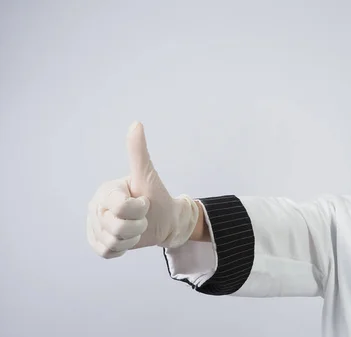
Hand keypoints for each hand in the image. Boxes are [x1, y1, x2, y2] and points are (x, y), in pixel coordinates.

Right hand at [86, 122, 199, 258]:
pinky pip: (107, 251)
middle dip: (138, 225)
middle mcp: (95, 208)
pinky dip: (123, 248)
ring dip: (132, 238)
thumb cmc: (157, 196)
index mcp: (105, 191)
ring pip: (113, 241)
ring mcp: (95, 226)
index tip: (144, 201)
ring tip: (136, 227)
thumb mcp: (148, 175)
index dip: (139, 208)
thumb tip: (136, 124)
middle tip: (142, 217)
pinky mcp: (98, 243)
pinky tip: (128, 239)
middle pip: (117, 227)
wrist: (165, 221)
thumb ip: (138, 153)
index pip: (121, 207)